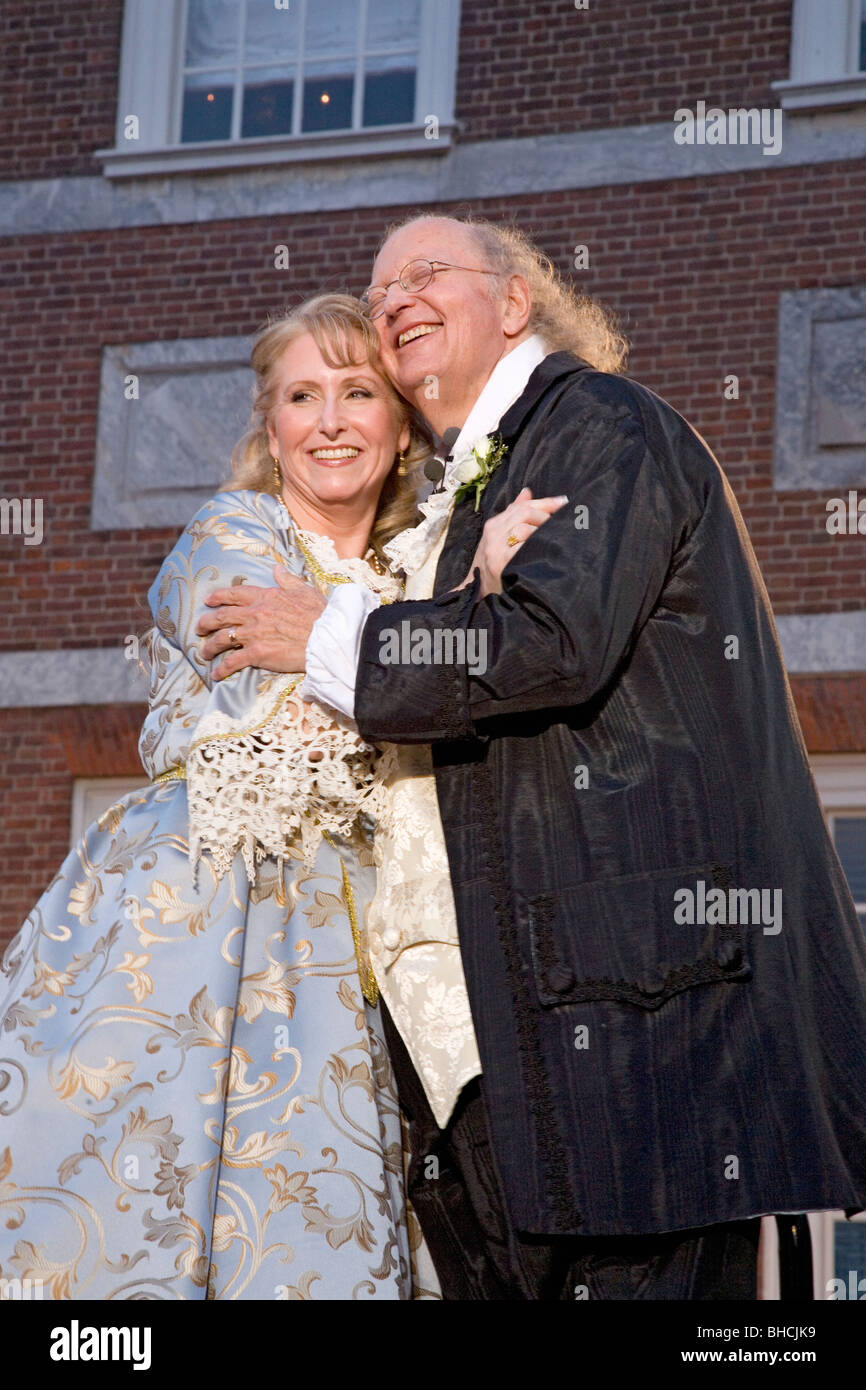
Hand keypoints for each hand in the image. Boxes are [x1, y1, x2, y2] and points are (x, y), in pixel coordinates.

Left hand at [195, 566, 326, 680]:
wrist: (327, 638)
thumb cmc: (320, 615)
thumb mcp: (304, 590)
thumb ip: (287, 580)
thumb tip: (276, 569)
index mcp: (265, 597)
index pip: (235, 594)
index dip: (218, 597)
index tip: (208, 601)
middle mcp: (255, 614)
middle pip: (221, 616)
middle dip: (206, 622)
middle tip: (199, 628)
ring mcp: (254, 634)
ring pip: (223, 638)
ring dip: (210, 646)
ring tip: (204, 652)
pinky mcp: (257, 654)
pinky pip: (233, 662)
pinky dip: (222, 668)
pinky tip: (216, 674)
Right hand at [459, 488, 568, 597]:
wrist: (477, 593)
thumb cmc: (493, 565)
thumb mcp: (499, 538)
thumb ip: (513, 514)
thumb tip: (527, 491)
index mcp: (494, 525)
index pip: (521, 505)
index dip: (545, 502)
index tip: (564, 502)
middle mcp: (493, 533)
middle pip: (524, 513)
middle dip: (546, 516)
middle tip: (561, 523)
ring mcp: (495, 549)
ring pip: (525, 529)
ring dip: (544, 532)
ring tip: (556, 538)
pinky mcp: (501, 564)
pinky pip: (523, 548)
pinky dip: (536, 546)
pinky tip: (546, 550)